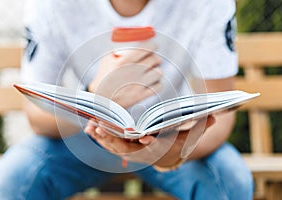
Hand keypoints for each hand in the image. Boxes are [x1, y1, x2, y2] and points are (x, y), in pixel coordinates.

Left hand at [84, 116, 214, 166]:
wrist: (166, 156)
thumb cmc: (176, 144)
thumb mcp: (188, 137)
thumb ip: (198, 126)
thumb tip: (214, 116)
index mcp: (158, 149)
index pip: (154, 147)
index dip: (148, 142)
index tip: (143, 136)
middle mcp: (142, 153)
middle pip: (127, 148)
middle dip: (115, 138)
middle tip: (103, 127)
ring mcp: (131, 152)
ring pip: (114, 147)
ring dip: (103, 138)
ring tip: (92, 126)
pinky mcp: (123, 148)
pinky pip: (109, 144)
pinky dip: (100, 137)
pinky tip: (90, 127)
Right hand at [88, 42, 161, 108]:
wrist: (101, 100)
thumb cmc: (103, 79)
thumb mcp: (106, 61)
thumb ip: (115, 50)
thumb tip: (123, 40)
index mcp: (124, 61)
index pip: (147, 48)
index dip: (153, 45)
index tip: (153, 46)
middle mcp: (133, 72)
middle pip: (155, 59)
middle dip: (156, 58)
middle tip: (153, 59)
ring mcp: (138, 84)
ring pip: (159, 72)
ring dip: (157, 71)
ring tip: (153, 71)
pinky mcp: (141, 96)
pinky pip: (158, 86)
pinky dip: (157, 84)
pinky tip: (153, 83)